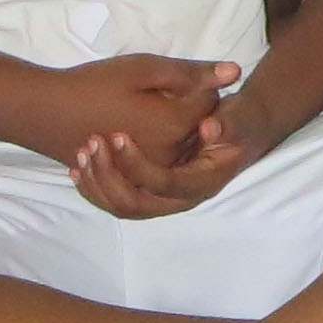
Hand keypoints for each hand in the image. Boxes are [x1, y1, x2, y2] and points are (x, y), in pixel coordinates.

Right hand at [45, 54, 240, 163]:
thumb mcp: (143, 69)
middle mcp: (168, 155)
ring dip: (176, 132)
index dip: (197, 83)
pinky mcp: (133, 179)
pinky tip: (137, 133)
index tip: (169, 78)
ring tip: (147, 113)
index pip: (209, 102)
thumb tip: (234, 72)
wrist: (43, 112)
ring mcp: (150, 171)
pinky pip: (158, 168)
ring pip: (182, 151)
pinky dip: (157, 149)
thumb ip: (190, 73)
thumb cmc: (92, 85)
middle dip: (189, 110)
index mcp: (174, 125)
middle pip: (200, 130)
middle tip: (156, 94)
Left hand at [69, 117, 258, 218]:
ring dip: (97, 184)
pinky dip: (94, 188)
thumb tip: (209, 127)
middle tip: (92, 143)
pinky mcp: (151, 193)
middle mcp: (185, 197)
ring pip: (122, 207)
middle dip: (109, 176)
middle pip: (137, 204)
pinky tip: (78, 166)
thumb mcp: (240, 116)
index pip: (165, 183)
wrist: (243, 128)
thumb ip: (228, 121)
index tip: (117, 135)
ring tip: (82, 152)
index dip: (137, 163)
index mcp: (205, 181)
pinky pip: (116, 202)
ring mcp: (166, 199)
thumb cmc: (239, 119)